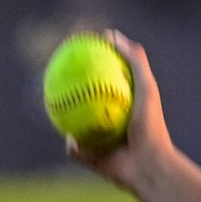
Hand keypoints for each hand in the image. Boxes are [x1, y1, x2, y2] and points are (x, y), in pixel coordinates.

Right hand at [68, 30, 172, 188]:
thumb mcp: (147, 87)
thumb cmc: (152, 127)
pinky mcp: (93, 159)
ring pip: (74, 128)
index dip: (89, 69)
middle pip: (83, 103)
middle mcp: (110, 123)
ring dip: (62, 121)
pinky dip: (73, 145)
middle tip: (54, 78)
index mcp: (123, 106)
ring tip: (48, 106)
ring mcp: (100, 141)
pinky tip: (69, 137)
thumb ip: (134, 61)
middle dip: (68, 92)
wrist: (150, 166)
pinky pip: (74, 150)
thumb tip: (111, 35)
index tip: (76, 54)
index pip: (101, 82)